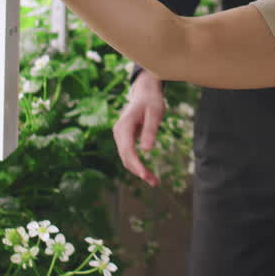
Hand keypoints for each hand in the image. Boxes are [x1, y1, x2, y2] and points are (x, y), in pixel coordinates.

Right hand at [112, 70, 166, 186]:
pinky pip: (128, 155)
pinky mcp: (124, 139)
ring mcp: (120, 136)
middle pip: (125, 157)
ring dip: (138, 171)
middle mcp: (118, 132)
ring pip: (126, 158)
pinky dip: (137, 165)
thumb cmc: (151, 101)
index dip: (136, 164)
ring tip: (154, 181)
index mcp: (124, 125)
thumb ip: (151, 130)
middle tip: (155, 182)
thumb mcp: (155, 113)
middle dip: (139, 171)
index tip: (145, 175)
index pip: (127, 149)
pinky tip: (147, 173)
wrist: (144, 92)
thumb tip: (146, 150)